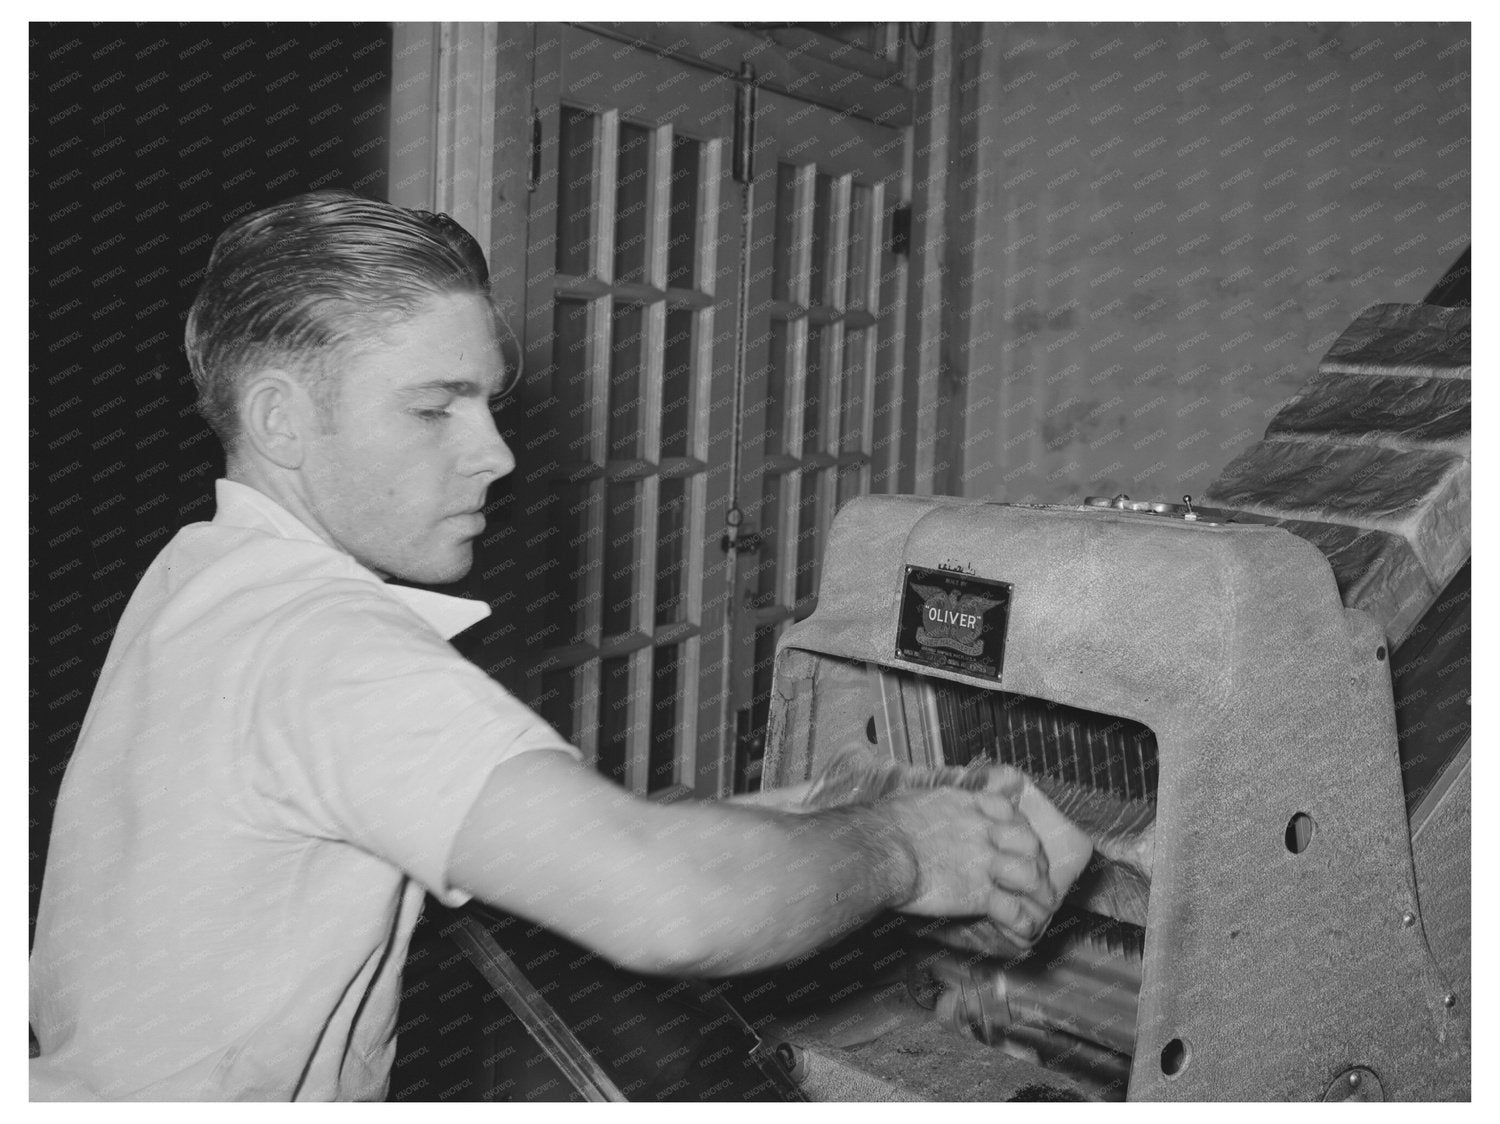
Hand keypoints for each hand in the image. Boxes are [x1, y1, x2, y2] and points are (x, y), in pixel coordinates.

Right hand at [882, 782, 1062, 951]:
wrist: (881, 849)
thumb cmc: (883, 825)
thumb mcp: (911, 801)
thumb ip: (930, 808)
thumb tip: (921, 812)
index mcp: (966, 806)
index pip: (1010, 810)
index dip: (1020, 826)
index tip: (1020, 839)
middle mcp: (983, 831)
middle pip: (1030, 842)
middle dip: (1038, 861)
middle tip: (1038, 876)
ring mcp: (985, 862)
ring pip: (1031, 875)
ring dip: (1040, 893)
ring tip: (1042, 907)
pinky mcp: (979, 894)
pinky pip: (1015, 911)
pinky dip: (1024, 924)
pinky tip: (1024, 932)